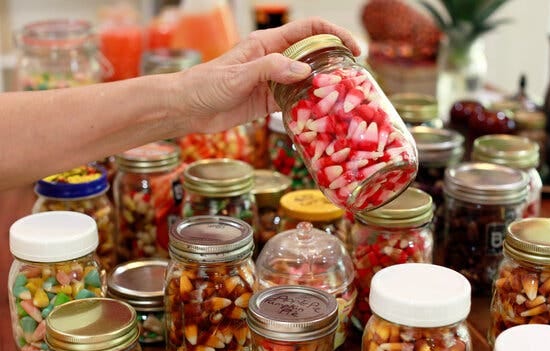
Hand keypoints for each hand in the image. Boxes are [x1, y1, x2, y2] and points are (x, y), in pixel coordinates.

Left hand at [173, 17, 359, 132]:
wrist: (188, 108)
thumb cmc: (207, 84)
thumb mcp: (239, 74)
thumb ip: (270, 69)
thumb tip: (303, 72)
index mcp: (268, 43)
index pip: (310, 30)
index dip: (335, 35)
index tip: (354, 49)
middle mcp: (275, 60)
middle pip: (314, 55)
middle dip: (336, 63)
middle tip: (355, 80)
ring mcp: (274, 82)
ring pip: (308, 80)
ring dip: (325, 88)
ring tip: (344, 101)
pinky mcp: (270, 102)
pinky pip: (296, 101)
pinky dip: (310, 107)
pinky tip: (322, 116)